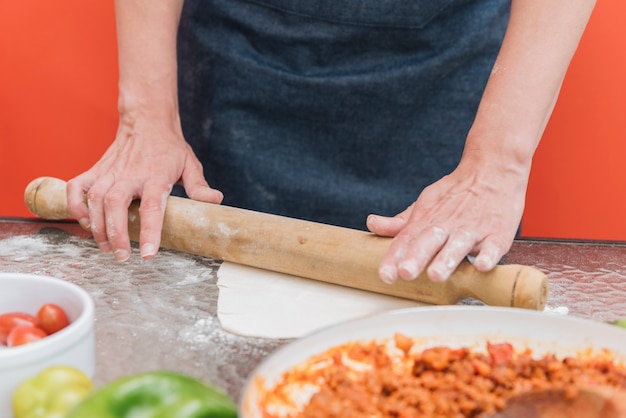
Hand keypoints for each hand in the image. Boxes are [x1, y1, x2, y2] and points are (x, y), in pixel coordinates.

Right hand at [66, 114, 222, 260]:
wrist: (147, 121)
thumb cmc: (169, 147)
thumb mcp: (190, 164)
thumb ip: (199, 186)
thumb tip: (215, 201)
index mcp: (155, 176)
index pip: (151, 206)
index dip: (150, 231)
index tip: (148, 254)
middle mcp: (129, 174)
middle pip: (115, 205)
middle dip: (115, 234)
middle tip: (122, 256)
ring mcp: (110, 171)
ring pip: (95, 200)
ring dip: (97, 227)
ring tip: (106, 247)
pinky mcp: (96, 169)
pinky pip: (77, 188)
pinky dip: (76, 206)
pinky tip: (84, 222)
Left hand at [367, 153, 526, 282]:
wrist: (493, 168)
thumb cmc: (456, 193)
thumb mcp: (425, 203)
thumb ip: (400, 221)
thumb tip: (372, 224)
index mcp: (427, 220)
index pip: (406, 240)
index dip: (394, 258)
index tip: (385, 275)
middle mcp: (447, 225)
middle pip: (428, 242)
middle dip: (416, 257)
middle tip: (406, 273)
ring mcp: (472, 229)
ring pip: (458, 245)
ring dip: (447, 259)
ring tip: (436, 274)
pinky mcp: (497, 233)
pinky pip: (493, 246)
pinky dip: (488, 255)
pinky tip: (482, 265)